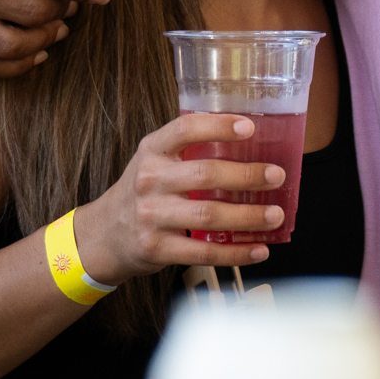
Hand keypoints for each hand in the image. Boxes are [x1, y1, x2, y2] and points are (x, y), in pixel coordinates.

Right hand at [78, 113, 284, 279]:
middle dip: (247, 176)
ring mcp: (151, 216)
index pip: (185, 129)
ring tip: (275, 215)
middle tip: (276, 176)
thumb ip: (189, 150)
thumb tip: (251, 144)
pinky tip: (258, 250)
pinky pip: (203, 251)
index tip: (250, 127)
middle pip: (205, 175)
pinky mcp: (156, 248)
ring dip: (248, 217)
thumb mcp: (155, 161)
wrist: (102, 236)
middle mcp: (150, 180)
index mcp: (152, 150)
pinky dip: (235, 253)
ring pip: (208, 215)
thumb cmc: (143, 191)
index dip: (218, 126)